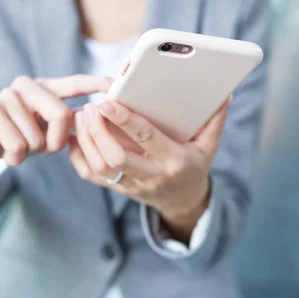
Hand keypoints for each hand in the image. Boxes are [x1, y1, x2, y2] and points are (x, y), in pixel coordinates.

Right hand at [0, 74, 111, 164]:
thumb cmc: (18, 135)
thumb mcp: (45, 128)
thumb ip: (66, 121)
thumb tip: (94, 119)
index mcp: (45, 87)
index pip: (75, 83)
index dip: (95, 84)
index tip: (114, 85)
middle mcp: (27, 85)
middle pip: (62, 115)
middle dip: (57, 141)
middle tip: (45, 149)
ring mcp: (7, 96)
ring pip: (38, 136)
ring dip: (31, 151)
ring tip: (19, 146)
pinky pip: (18, 144)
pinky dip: (16, 157)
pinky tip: (8, 154)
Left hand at [68, 97, 230, 243]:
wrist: (183, 202)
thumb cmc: (194, 166)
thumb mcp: (208, 147)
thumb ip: (214, 121)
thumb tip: (224, 95)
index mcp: (173, 161)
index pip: (146, 138)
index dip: (125, 120)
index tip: (107, 103)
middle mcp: (151, 175)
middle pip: (115, 157)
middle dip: (98, 132)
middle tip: (89, 108)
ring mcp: (132, 186)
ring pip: (100, 167)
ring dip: (85, 141)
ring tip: (81, 117)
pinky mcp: (118, 189)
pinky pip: (91, 177)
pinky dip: (78, 157)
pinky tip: (74, 137)